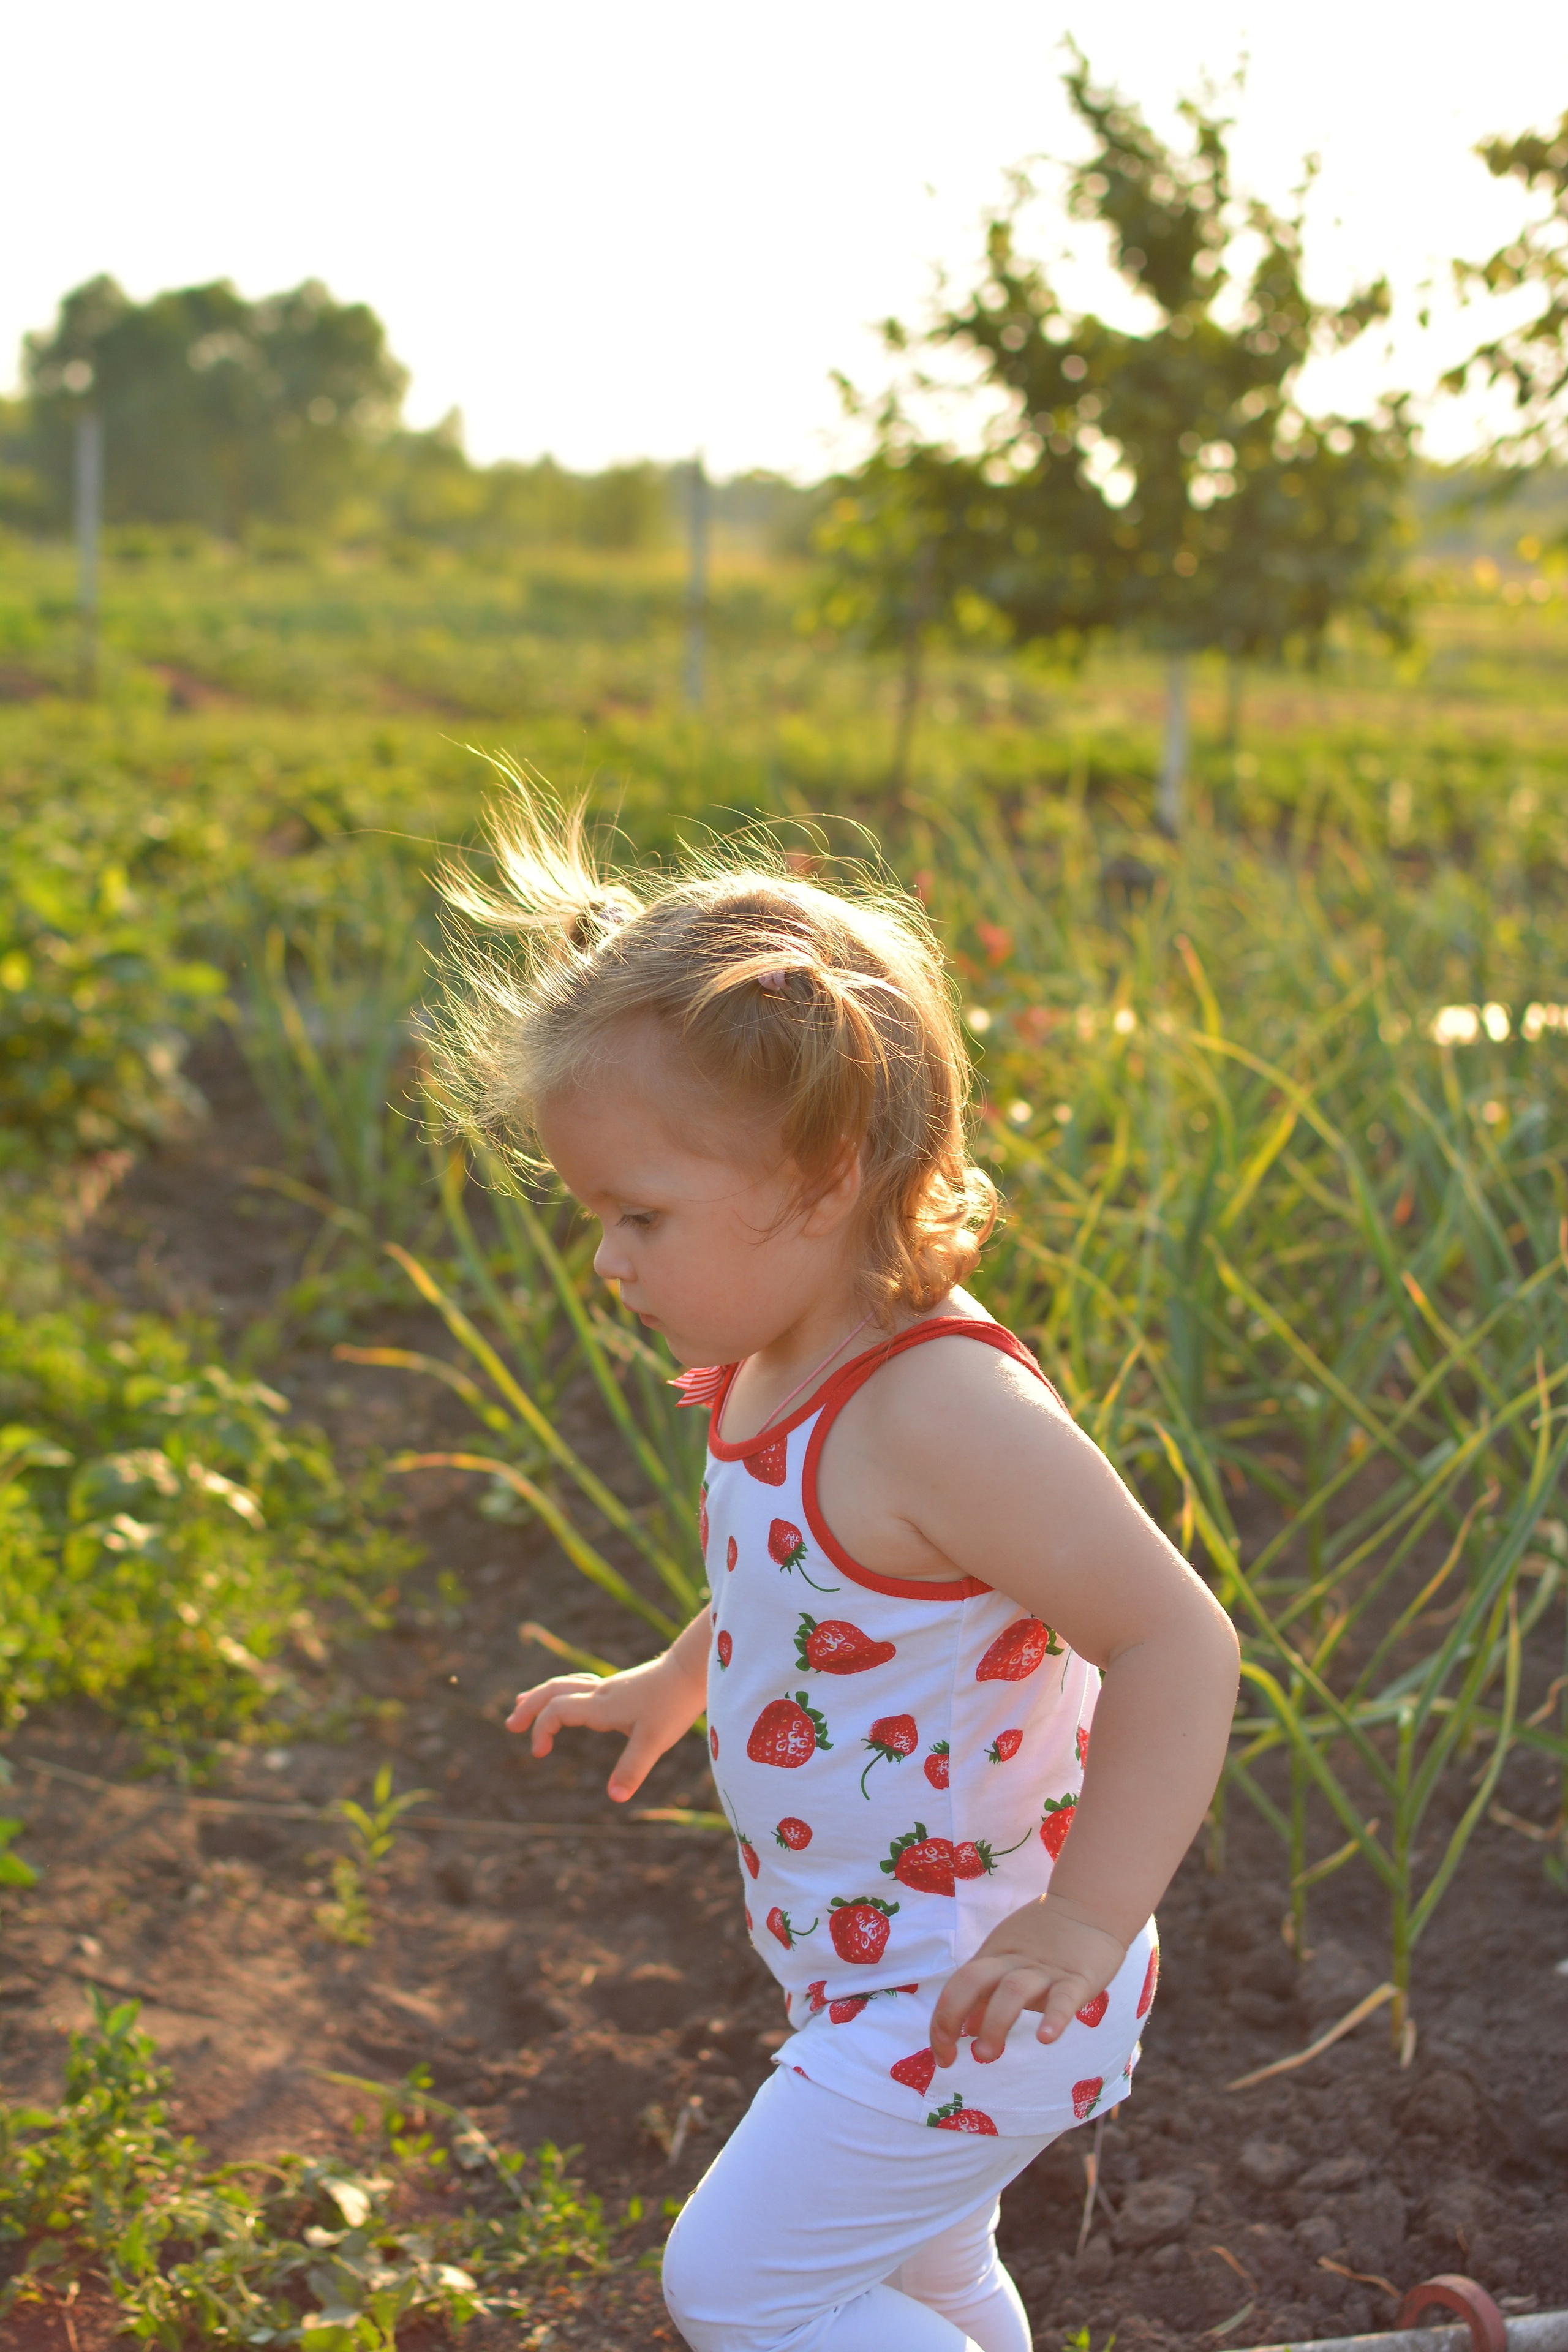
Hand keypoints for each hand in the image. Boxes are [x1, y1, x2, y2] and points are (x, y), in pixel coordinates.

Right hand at [506, 1645, 705, 1802]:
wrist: (692, 1672)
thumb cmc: (674, 1704)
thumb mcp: (654, 1741)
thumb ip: (632, 1768)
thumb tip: (614, 1797)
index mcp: (601, 1705)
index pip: (557, 1710)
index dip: (542, 1729)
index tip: (539, 1753)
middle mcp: (600, 1692)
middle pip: (554, 1690)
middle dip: (529, 1706)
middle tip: (511, 1724)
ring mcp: (610, 1687)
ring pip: (566, 1683)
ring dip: (542, 1695)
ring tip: (523, 1702)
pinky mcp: (621, 1687)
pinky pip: (581, 1685)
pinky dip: (564, 1692)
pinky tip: (569, 1701)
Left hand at [929, 1895, 1127, 2065]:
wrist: (1090, 1905)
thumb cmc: (1046, 1939)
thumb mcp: (1009, 1962)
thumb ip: (988, 1994)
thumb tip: (968, 2030)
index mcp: (994, 1957)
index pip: (957, 1986)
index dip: (942, 2021)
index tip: (942, 2057)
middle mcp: (1013, 1961)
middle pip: (973, 1981)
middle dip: (952, 2018)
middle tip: (951, 2057)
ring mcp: (1045, 1969)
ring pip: (1013, 1991)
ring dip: (995, 2023)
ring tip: (987, 2054)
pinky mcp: (1078, 1978)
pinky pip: (1064, 1998)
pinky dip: (1054, 2018)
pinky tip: (1045, 2037)